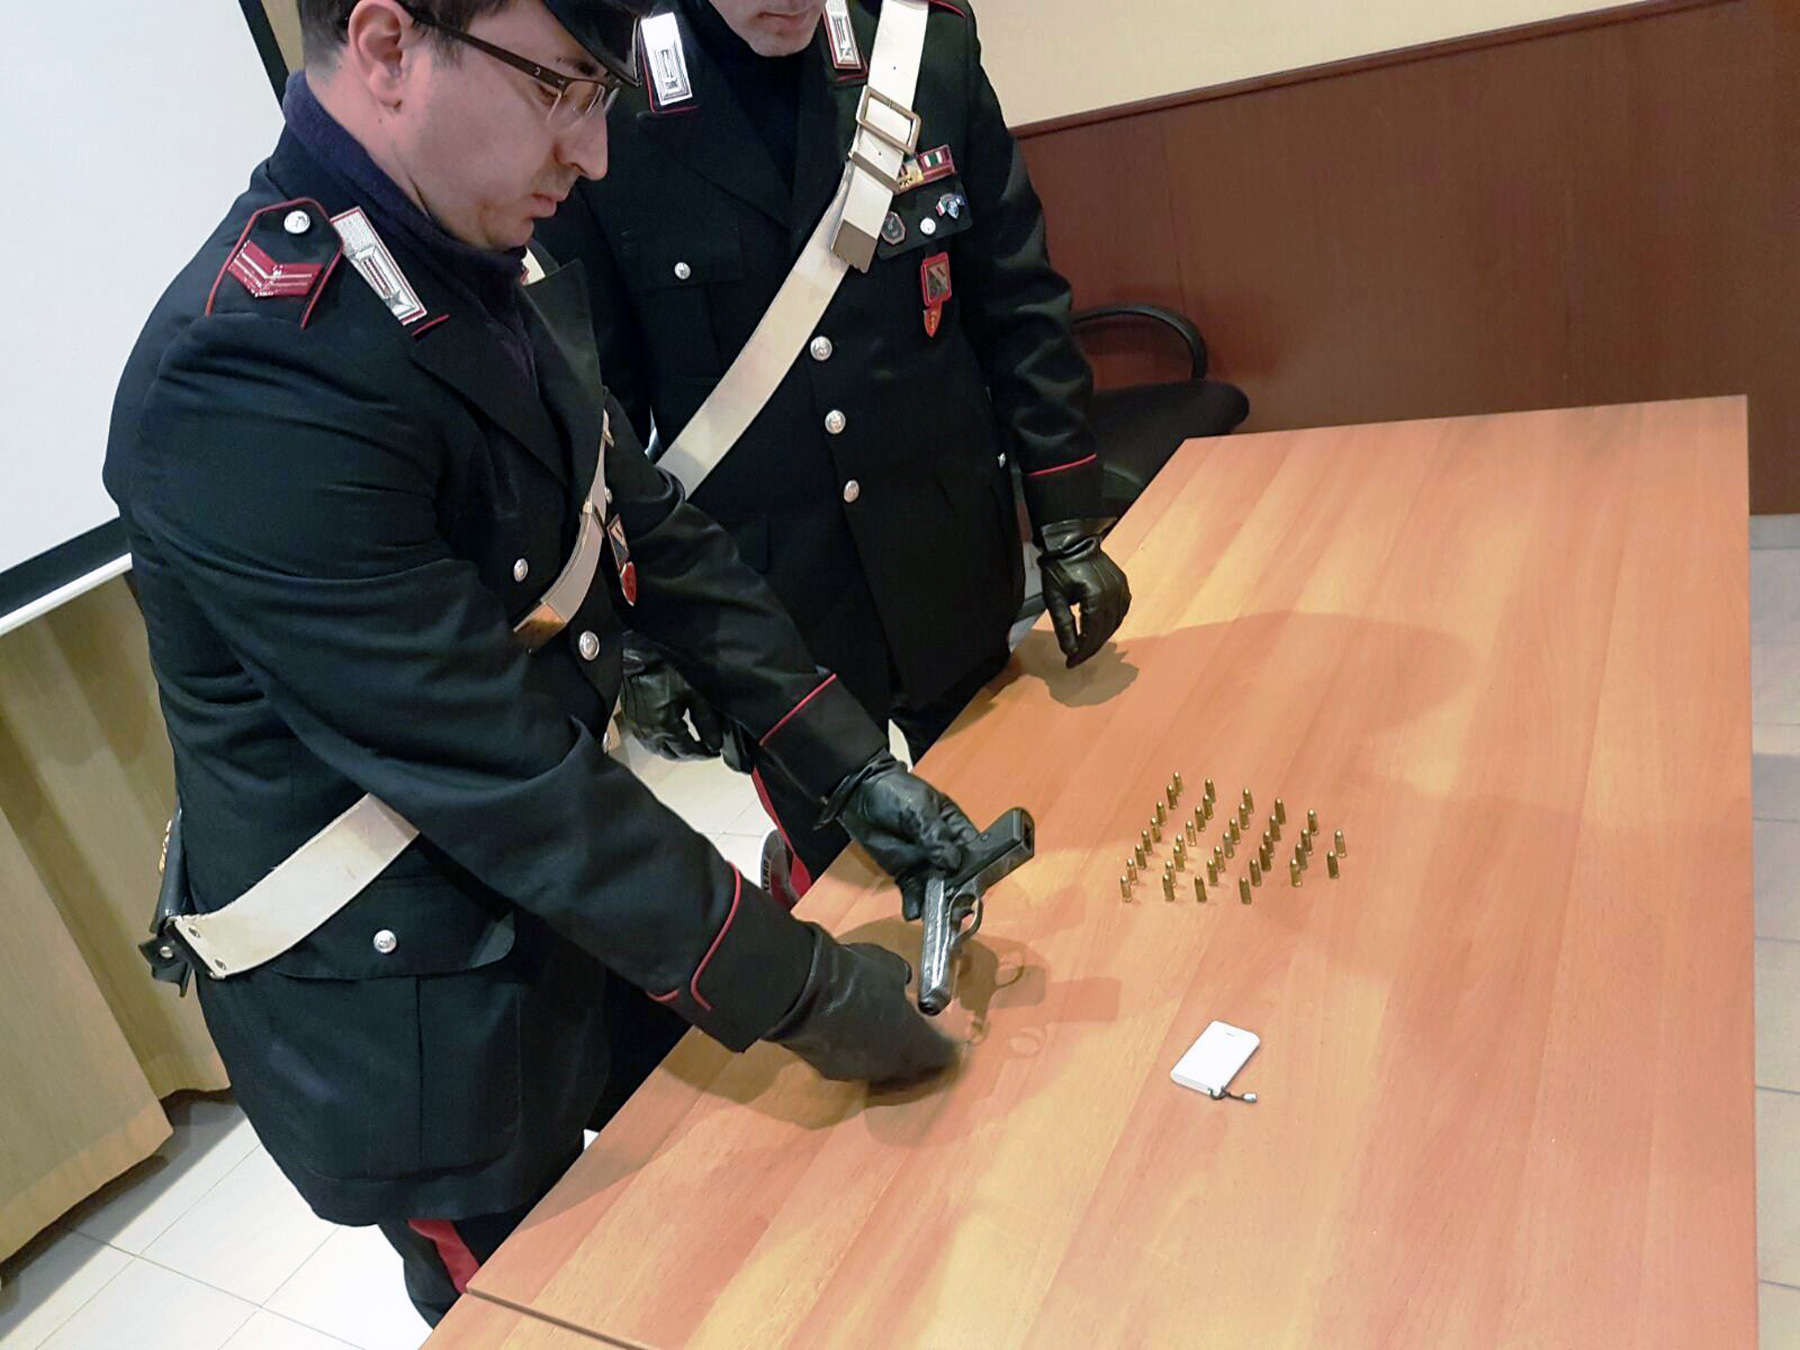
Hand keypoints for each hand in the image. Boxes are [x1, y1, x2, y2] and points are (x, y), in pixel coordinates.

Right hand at [618, 643, 725, 761]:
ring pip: (657, 748)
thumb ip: (707, 722)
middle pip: (671, 754)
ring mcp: (636, 727)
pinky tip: (669, 730)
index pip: (688, 752)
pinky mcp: (630, 718)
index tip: (714, 752)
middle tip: (703, 747)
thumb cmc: (664, 668)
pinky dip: (660, 739)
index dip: (704, 754)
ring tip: (688, 740)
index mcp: (664, 728)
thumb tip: (715, 744)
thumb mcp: (695, 694)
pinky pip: (646, 738)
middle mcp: (648, 733)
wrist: (639, 652)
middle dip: (688, 754)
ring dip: (673, 748)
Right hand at [767, 925, 958, 1084]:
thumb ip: (900, 980)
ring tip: (885, 1035)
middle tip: (921, 1040)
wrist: (800, 990)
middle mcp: (888, 1066)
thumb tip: (902, 981)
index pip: (942, 1055)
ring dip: (887, 1055)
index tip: (951, 1041)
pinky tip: (852, 1035)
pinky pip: (853, 1064)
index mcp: (912, 1042)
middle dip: (918, 1055)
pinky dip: (858, 1052)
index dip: (948, 1047)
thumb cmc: (854, 975)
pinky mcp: (827, 1070)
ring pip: (880, 1069)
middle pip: (912, 1068)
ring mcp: (856, 1071)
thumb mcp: (888, 967)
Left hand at [824, 752, 981, 919]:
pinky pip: (914, 893)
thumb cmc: (894, 792)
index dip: (978, 869)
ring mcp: (925, 863)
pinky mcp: (905, 873)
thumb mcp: (917, 808)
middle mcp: (944, 849)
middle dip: (960, 893)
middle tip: (957, 909)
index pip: (973, 852)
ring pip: (938, 889)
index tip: (976, 885)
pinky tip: (914, 912)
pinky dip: (915, 905)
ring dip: (939, 904)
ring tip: (937, 916)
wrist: (859, 794)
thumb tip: (952, 861)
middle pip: (958, 876)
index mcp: (955, 828)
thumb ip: (934, 834)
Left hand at [1038, 519, 1130, 667]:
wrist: (1072, 543)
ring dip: (1101, 638)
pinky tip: (1099, 631)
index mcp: (1095, 595)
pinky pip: (1121, 611)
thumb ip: (1063, 626)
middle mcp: (1112, 592)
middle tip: (1075, 659)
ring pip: (1115, 623)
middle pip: (1105, 630)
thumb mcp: (1054, 598)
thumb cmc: (1058, 569)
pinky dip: (1111, 624)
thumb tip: (1070, 652)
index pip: (1092, 633)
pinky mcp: (1123, 585)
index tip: (1071, 663)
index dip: (1082, 651)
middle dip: (1090, 648)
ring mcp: (1121, 588)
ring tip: (1085, 647)